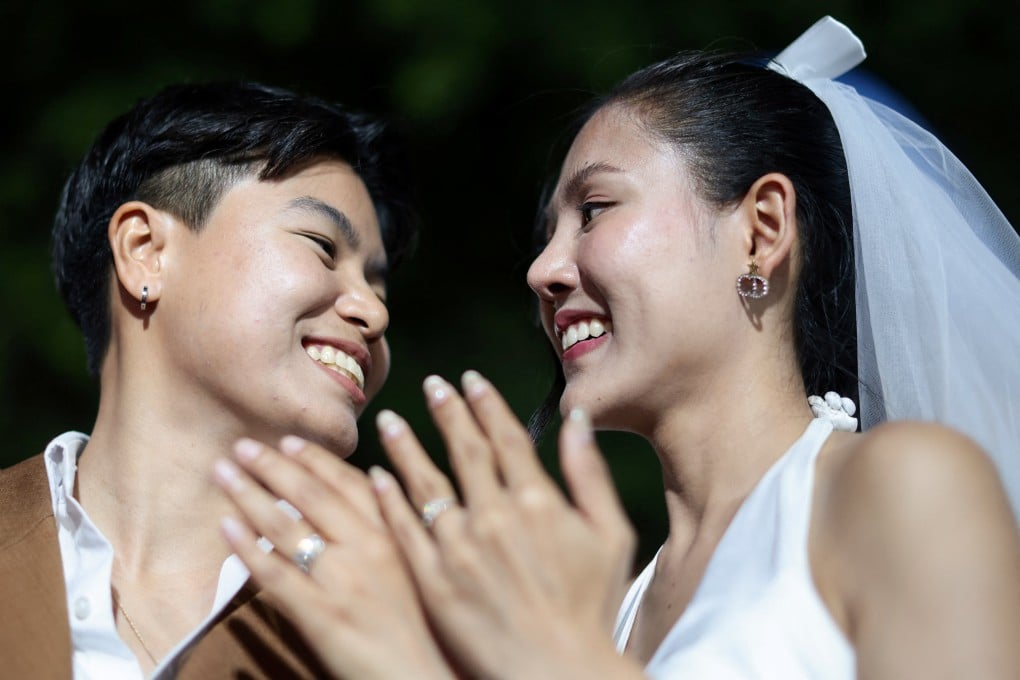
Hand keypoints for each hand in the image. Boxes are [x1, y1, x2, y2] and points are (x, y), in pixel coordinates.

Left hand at [214, 436, 455, 679]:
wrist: (414, 675)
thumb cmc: (416, 622)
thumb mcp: (411, 562)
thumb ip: (391, 522)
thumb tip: (373, 478)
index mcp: (390, 533)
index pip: (347, 483)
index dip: (315, 459)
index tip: (288, 441)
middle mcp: (366, 548)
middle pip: (311, 496)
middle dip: (273, 466)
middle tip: (242, 446)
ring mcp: (340, 580)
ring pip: (286, 526)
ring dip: (249, 494)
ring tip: (222, 473)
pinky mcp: (319, 614)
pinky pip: (274, 574)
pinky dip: (247, 547)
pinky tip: (225, 526)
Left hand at [371, 371, 639, 679]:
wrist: (556, 672)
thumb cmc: (591, 607)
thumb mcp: (611, 535)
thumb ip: (589, 473)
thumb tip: (578, 418)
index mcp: (537, 501)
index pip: (506, 438)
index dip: (487, 405)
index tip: (470, 380)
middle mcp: (493, 515)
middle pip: (465, 452)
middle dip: (447, 413)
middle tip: (431, 384)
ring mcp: (458, 547)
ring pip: (425, 484)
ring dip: (406, 447)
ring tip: (389, 419)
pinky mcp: (432, 579)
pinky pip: (404, 529)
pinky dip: (389, 499)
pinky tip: (376, 477)